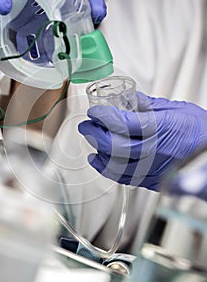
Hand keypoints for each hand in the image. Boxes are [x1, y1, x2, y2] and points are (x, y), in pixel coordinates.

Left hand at [78, 92, 206, 190]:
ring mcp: (151, 169)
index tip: (94, 112)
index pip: (120, 122)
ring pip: (114, 166)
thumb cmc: (202, 132)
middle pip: (112, 145)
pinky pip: (123, 178)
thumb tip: (130, 100)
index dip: (102, 116)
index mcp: (158, 128)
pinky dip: (108, 169)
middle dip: (94, 134)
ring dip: (98, 153)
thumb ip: (149, 106)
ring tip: (91, 144)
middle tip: (87, 126)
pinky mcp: (152, 181)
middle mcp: (152, 150)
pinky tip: (101, 162)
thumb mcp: (177, 110)